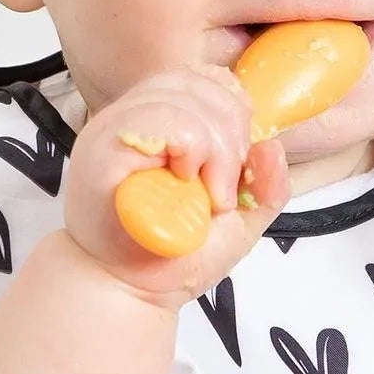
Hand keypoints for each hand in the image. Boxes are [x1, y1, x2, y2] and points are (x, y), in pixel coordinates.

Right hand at [64, 66, 291, 306]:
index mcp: (161, 123)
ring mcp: (114, 127)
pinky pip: (158, 118)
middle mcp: (133, 117)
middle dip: (232, 131)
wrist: (129, 294)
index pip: (203, 79)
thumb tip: (272, 144)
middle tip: (226, 187)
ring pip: (182, 97)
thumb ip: (265, 185)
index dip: (233, 108)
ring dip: (214, 146)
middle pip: (197, 82)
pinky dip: (189, 146)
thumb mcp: (239, 221)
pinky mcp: (102, 146)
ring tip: (209, 194)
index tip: (239, 159)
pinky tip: (186, 180)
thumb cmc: (175, 259)